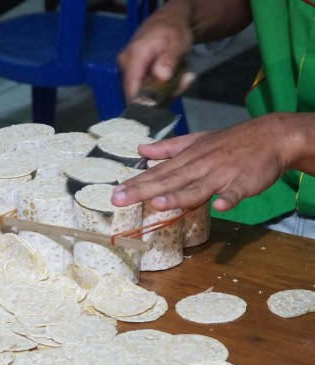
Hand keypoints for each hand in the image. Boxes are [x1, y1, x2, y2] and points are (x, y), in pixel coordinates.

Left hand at [111, 114, 300, 211]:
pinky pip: (235, 192)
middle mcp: (199, 165)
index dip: (135, 183)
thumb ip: (168, 148)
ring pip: (197, 187)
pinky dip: (229, 198)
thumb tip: (140, 150)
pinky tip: (220, 206)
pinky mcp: (244, 181)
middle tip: (119, 199)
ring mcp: (221, 174)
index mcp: (187, 158)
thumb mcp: (196, 141)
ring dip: (178, 196)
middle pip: (168, 180)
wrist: (272, 135)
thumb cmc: (230, 142)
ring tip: (157, 204)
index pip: (157, 173)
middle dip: (142, 190)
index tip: (114, 193)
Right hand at [117, 3, 193, 100]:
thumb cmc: (174, 32)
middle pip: (136, 94)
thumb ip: (170, 59)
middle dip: (159, 97)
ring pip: (141, 92)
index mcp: (134, 57)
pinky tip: (170, 79)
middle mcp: (125, 64)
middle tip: (181, 85)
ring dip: (161, 92)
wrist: (167, 21)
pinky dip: (158, 88)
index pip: (132, 91)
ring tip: (179, 79)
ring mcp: (126, 69)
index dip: (145, 104)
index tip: (164, 106)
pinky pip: (142, 87)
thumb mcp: (178, 43)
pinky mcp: (131, 73)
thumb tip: (162, 76)